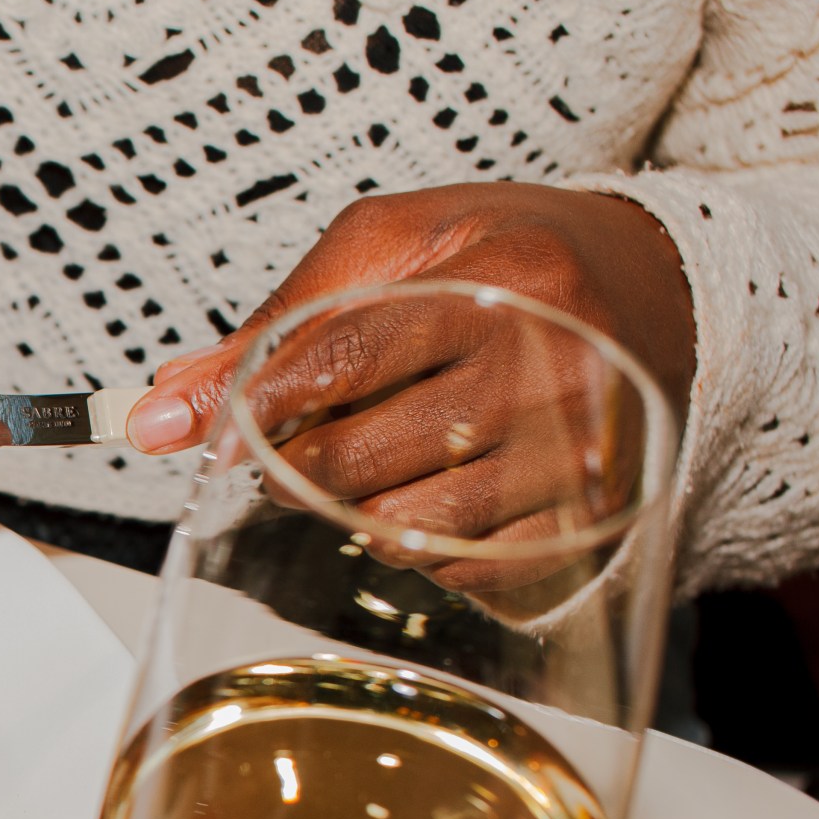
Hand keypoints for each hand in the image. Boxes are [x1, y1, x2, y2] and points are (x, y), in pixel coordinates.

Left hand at [125, 185, 694, 577]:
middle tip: (291, 449)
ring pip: (403, 527)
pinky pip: (460, 569)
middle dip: (297, 466)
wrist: (654, 285)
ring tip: (365, 465)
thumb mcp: (392, 249)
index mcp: (499, 280)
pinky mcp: (589, 518)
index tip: (211, 438)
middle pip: (362, 457)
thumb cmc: (505, 260)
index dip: (260, 407)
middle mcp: (548, 366)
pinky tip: (423, 497)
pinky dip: (415, 548)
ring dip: (353, 512)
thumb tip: (164, 407)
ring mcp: (574, 452)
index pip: (346, 356)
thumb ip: (278, 323)